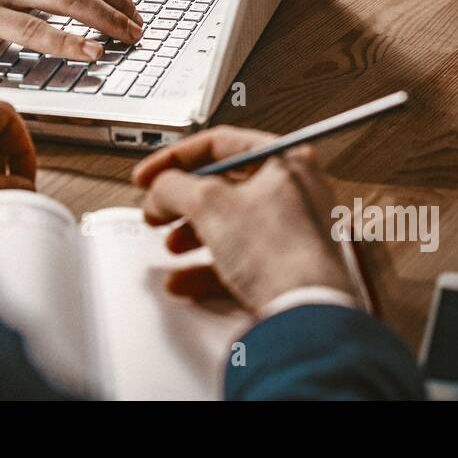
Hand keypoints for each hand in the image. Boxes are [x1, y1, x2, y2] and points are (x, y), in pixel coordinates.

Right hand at [131, 126, 353, 312]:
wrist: (307, 312)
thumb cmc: (278, 252)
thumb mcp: (209, 204)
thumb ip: (174, 186)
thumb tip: (160, 187)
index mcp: (285, 159)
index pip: (219, 144)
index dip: (174, 159)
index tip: (149, 175)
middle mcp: (293, 189)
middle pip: (222, 185)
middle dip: (181, 202)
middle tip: (156, 211)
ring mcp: (292, 228)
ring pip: (229, 222)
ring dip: (192, 235)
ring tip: (172, 246)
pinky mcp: (287, 263)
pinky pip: (241, 255)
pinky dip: (209, 264)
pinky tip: (184, 280)